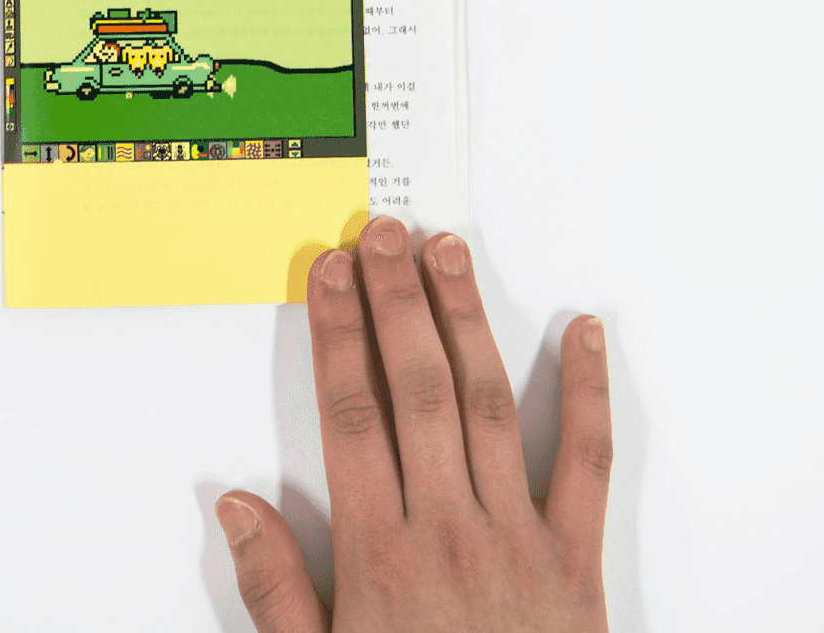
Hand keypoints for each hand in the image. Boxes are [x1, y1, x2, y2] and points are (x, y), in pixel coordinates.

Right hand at [217, 219, 611, 631]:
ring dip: (467, 321)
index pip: (352, 416)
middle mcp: (449, 531)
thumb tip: (234, 504)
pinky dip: (585, 391)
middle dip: (398, 304)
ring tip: (449, 256)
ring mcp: (519, 540)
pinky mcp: (577, 560)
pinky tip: (580, 332)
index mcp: (380, 555)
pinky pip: (588, 461)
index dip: (339, 336)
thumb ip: (276, 588)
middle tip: (388, 236)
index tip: (332, 275)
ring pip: (489, 405)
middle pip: (420, 390)